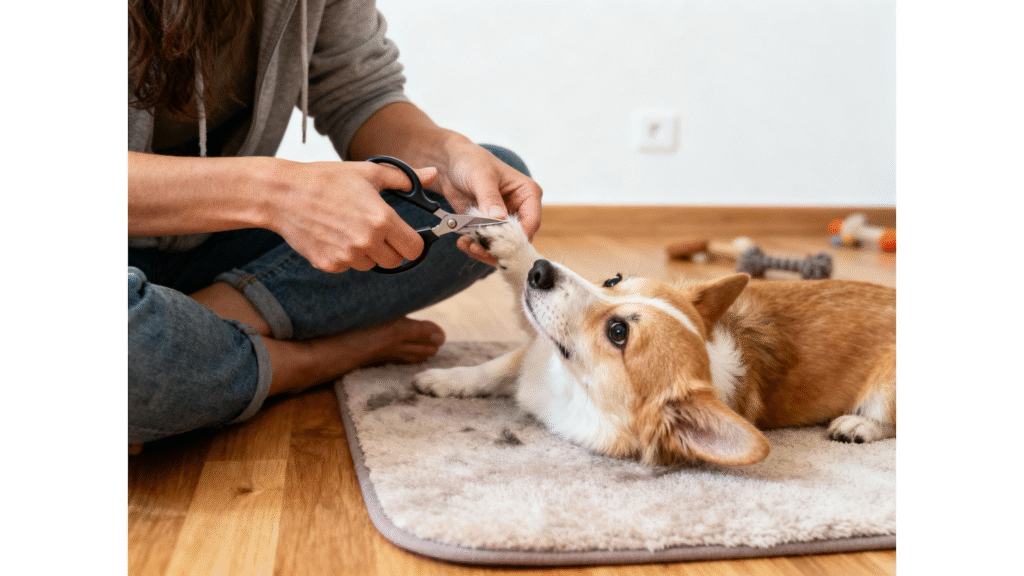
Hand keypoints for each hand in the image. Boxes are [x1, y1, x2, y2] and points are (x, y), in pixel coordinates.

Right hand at [268, 160, 438, 272]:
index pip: (414, 248)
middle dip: (391, 249)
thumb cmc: (325, 179)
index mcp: (381, 219)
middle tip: (377, 231)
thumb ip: (404, 179)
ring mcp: (347, 256)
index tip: (405, 236)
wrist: (283, 195)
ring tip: (351, 229)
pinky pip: (348, 266)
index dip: (412, 243)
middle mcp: (366, 241)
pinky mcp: (329, 265)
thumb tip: (432, 175)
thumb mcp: (368, 173)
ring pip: (372, 265)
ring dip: (368, 253)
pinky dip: (346, 256)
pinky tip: (334, 235)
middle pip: (396, 261)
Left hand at [430, 137, 542, 264]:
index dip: (517, 236)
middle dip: (499, 247)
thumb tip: (499, 218)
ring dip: (485, 251)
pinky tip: (463, 242)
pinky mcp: (488, 228)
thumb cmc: (472, 161)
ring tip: (467, 245)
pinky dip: (476, 247)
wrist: (451, 164)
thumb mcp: (481, 176)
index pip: (531, 222)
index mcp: (528, 194)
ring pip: (503, 246)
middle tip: (478, 248)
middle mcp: (520, 210)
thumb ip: (490, 197)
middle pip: (518, 239)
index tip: (497, 243)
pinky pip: (487, 245)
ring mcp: (504, 221)